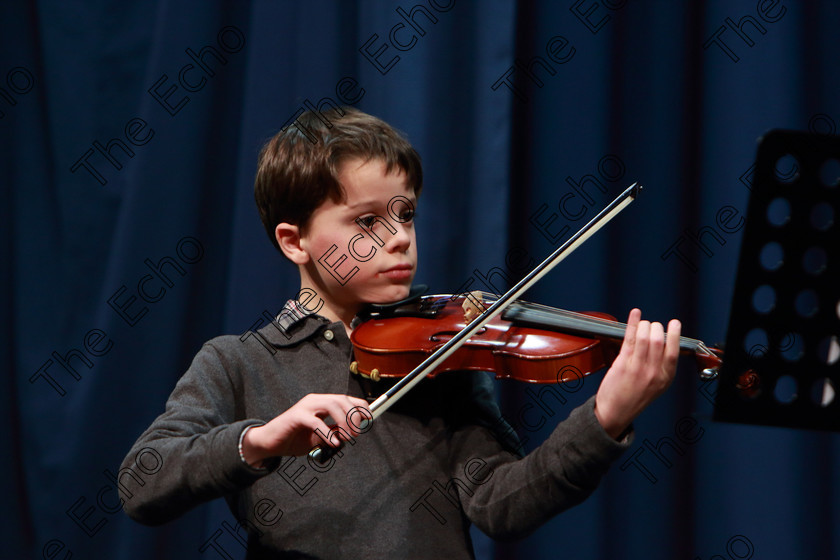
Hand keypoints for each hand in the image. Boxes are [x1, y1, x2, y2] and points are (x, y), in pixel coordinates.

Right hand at [242, 393, 370, 465]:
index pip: (347, 399)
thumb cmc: (294, 439)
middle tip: (357, 434)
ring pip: (332, 405)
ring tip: (347, 437)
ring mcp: (305, 406)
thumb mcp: (321, 437)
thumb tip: (352, 432)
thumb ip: (335, 432)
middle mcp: (315, 400)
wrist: (270, 444)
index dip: (361, 408)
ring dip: (344, 421)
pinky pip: (316, 421)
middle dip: (354, 416)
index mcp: (322, 403)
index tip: (369, 420)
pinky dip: (327, 432)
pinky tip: (333, 442)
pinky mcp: (296, 416)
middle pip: (342, 400)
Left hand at [594, 309, 680, 438]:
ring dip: (644, 326)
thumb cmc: (634, 398)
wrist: (615, 412)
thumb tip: (665, 343)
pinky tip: (635, 314)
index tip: (674, 323)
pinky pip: (629, 338)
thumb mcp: (657, 386)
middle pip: (659, 340)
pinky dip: (632, 323)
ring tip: (643, 325)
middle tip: (652, 326)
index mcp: (665, 378)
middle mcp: (654, 373)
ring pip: (644, 337)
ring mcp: (638, 368)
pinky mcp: (622, 364)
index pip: (673, 351)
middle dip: (656, 327)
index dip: (674, 334)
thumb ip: (662, 367)